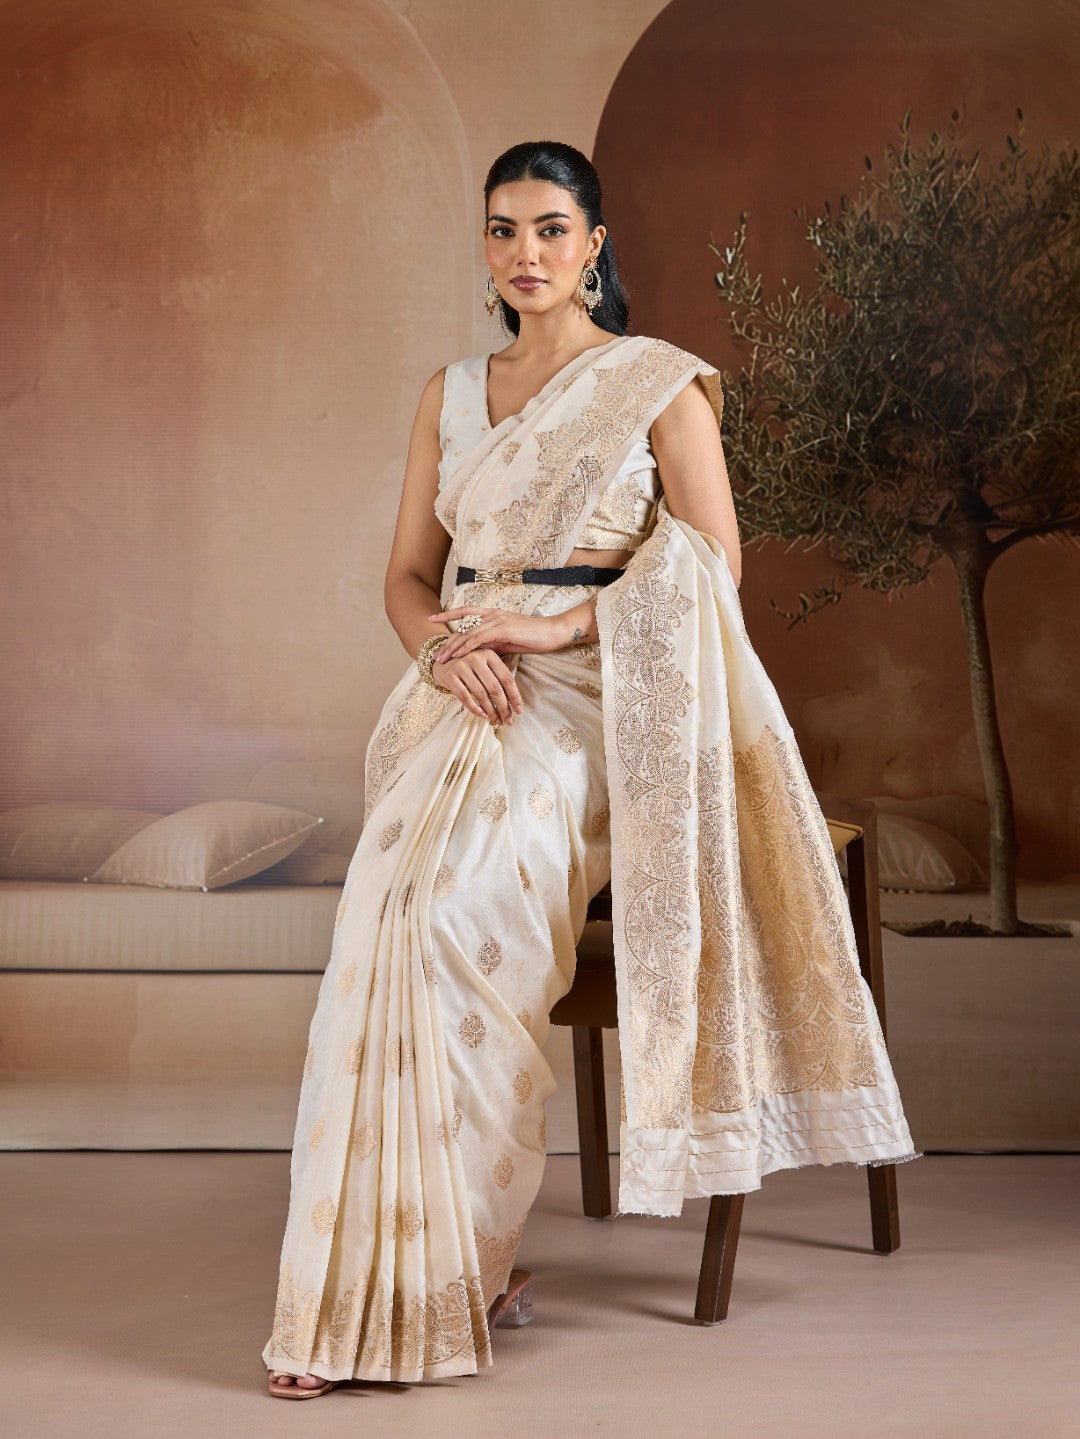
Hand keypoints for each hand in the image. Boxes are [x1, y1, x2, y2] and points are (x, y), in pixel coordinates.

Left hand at [427, 607, 569, 661]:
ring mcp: (497, 620)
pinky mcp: (503, 628)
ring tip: (442, 658)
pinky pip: (480, 638)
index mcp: (492, 615)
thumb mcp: (508, 641)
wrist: (553, 632)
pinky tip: (458, 656)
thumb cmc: (533, 638)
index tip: (431, 618)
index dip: (447, 614)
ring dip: (453, 647)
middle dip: (447, 640)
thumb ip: (492, 644)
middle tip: (434, 653)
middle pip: (462, 625)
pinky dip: (467, 647)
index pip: (465, 612)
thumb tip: (479, 654)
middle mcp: (492, 614)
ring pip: (468, 633)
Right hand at [431, 646, 522, 725]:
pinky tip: (483, 716)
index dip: (514, 696)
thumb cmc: (469, 667)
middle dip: (503, 707)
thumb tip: (514, 704)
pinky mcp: (450, 676)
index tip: (519, 711)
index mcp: (489, 655)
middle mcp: (476, 658)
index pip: (506, 678)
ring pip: (481, 694)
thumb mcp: (485, 666)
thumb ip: (498, 678)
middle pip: (495, 688)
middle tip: (508, 721)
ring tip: (496, 721)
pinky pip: (465, 697)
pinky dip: (475, 709)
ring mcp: (462, 666)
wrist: (442, 662)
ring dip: (490, 711)